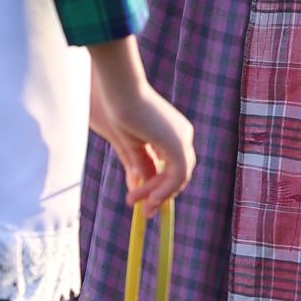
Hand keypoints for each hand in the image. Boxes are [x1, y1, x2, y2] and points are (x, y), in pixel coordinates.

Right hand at [90, 40, 195, 216]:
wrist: (119, 90)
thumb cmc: (119, 109)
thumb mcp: (130, 144)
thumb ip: (138, 165)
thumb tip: (139, 187)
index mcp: (171, 132)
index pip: (171, 166)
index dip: (158, 186)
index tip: (140, 201)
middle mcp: (182, 134)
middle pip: (178, 174)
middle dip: (159, 194)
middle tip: (142, 210)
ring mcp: (182, 138)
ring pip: (178, 177)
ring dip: (157, 194)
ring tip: (136, 204)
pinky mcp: (178, 143)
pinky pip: (177, 176)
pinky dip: (163, 190)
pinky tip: (147, 199)